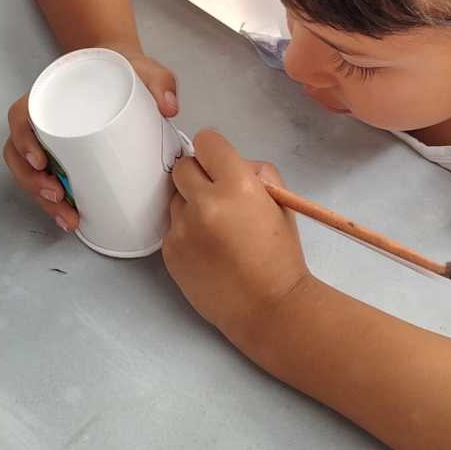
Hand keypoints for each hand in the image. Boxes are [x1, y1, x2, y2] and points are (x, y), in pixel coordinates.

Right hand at [3, 49, 178, 231]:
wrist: (128, 73)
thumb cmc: (127, 70)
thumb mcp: (144, 69)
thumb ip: (159, 81)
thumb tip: (170, 107)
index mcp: (50, 96)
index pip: (21, 118)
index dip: (23, 141)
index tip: (40, 161)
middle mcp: (44, 120)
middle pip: (20, 154)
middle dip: (32, 182)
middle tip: (57, 197)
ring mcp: (51, 142)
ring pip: (30, 174)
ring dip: (42, 198)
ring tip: (67, 217)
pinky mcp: (64, 159)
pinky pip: (47, 181)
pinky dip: (54, 202)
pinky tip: (70, 218)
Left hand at [164, 130, 309, 342]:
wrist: (268, 308)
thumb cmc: (280, 255)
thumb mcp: (281, 204)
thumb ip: (257, 173)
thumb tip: (232, 164)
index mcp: (238, 186)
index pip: (206, 141)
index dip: (214, 152)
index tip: (219, 165)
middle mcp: (205, 203)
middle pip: (182, 167)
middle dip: (198, 176)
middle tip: (215, 196)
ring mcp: (183, 228)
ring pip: (175, 198)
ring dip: (190, 205)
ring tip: (214, 230)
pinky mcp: (170, 251)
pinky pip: (172, 227)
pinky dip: (186, 232)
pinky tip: (207, 250)